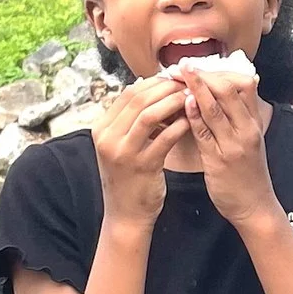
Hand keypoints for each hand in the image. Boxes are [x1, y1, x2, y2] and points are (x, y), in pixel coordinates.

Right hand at [93, 78, 190, 226]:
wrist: (126, 214)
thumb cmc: (128, 176)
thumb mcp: (120, 145)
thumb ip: (129, 118)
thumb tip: (144, 83)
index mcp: (101, 129)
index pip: (127, 94)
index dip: (153, 82)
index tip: (173, 79)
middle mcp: (107, 138)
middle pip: (137, 100)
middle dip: (165, 88)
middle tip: (186, 85)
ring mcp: (123, 152)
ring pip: (148, 114)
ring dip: (172, 102)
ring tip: (190, 98)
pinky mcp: (142, 166)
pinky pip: (164, 138)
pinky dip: (179, 125)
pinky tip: (192, 120)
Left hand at [180, 66, 279, 228]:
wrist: (255, 207)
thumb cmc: (248, 174)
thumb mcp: (249, 141)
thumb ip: (237, 119)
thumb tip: (217, 96)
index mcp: (254, 122)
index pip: (244, 84)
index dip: (220, 70)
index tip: (201, 63)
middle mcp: (247, 129)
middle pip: (229, 89)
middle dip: (204, 74)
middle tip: (183, 65)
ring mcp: (235, 144)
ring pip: (216, 107)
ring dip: (195, 88)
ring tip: (178, 74)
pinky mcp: (220, 160)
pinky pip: (205, 132)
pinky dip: (194, 115)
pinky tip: (182, 103)